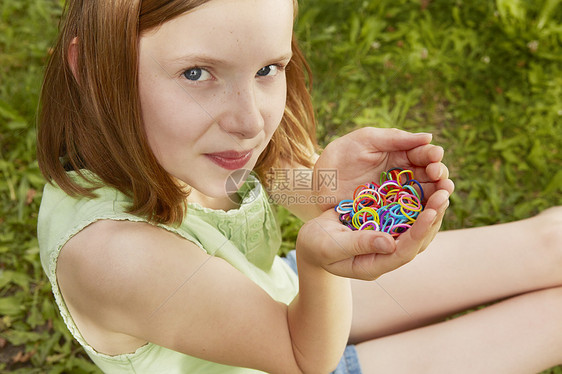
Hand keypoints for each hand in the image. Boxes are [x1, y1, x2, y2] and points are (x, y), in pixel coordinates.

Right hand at [296, 188, 449, 279]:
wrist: (310, 241)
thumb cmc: (315, 245)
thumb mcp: (330, 245)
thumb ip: (358, 244)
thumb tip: (389, 242)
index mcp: (374, 265)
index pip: (404, 252)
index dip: (419, 232)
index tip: (430, 211)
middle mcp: (386, 255)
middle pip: (418, 240)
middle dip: (433, 216)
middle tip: (445, 192)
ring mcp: (388, 241)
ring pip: (417, 228)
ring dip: (431, 208)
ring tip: (443, 186)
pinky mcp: (385, 226)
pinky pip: (407, 216)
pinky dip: (418, 201)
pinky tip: (426, 184)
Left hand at [314, 127, 453, 210]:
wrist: (316, 186)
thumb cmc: (338, 158)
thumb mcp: (364, 140)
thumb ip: (394, 137)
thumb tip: (429, 137)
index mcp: (398, 155)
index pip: (422, 154)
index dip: (432, 155)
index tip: (435, 157)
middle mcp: (402, 177)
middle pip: (429, 176)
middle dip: (439, 176)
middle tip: (440, 177)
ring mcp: (397, 197)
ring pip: (424, 197)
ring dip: (436, 196)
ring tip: (443, 195)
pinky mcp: (390, 215)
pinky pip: (410, 216)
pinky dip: (421, 215)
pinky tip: (429, 214)